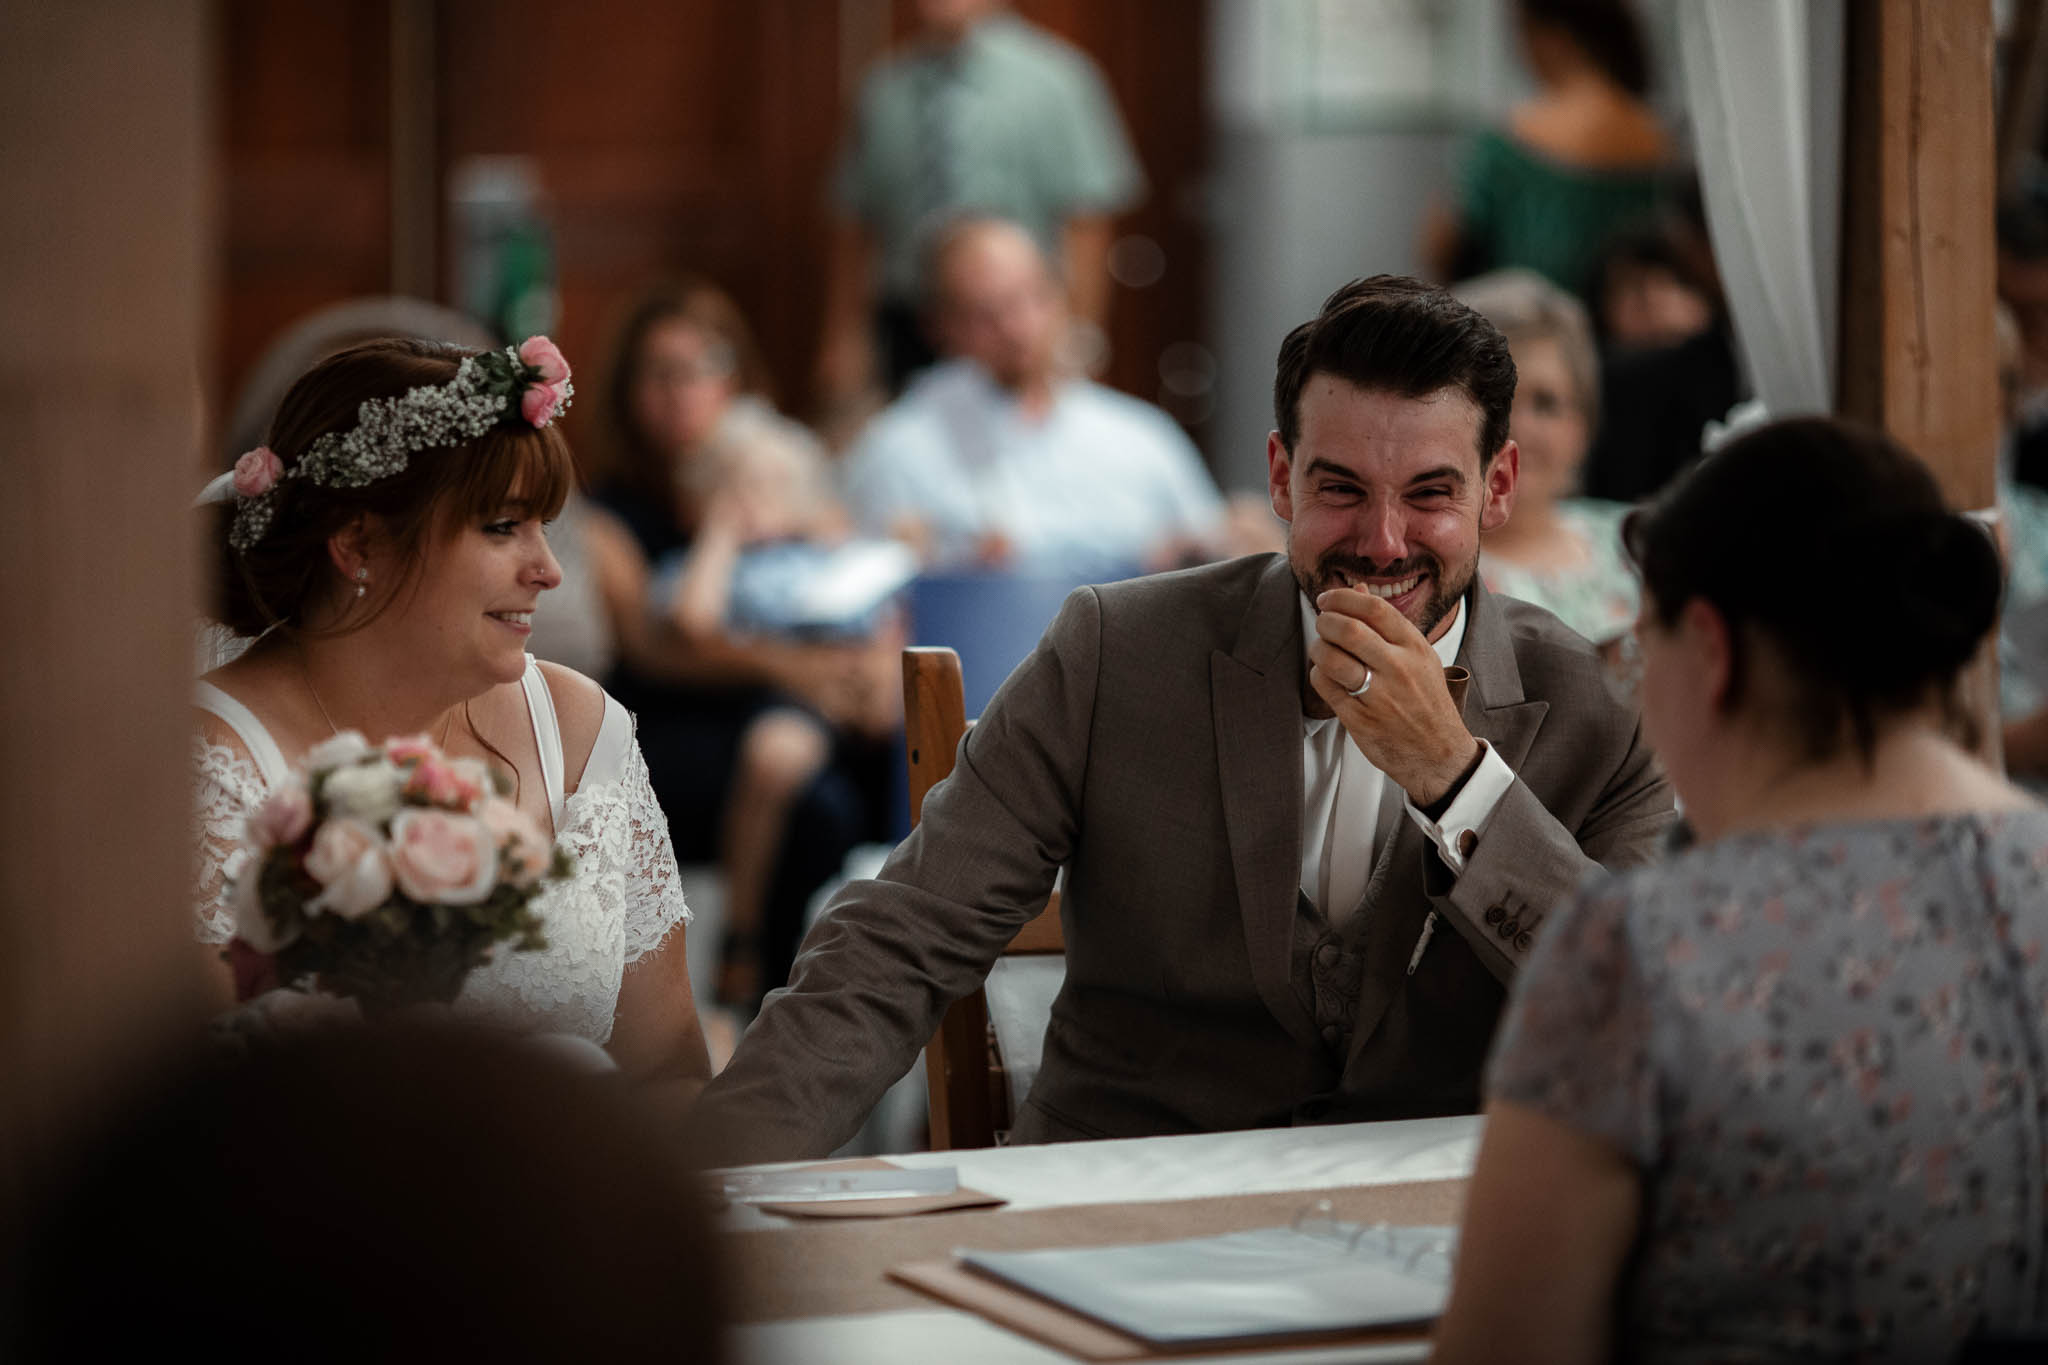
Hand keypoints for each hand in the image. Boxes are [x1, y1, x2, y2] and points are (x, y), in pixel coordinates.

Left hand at [1308, 587, 1479, 805]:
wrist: (1439, 754)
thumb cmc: (1426, 701)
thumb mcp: (1418, 656)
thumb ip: (1387, 624)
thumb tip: (1358, 589)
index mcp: (1415, 648)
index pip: (1375, 609)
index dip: (1344, 598)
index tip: (1329, 599)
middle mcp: (1399, 669)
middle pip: (1349, 630)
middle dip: (1325, 621)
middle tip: (1322, 623)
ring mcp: (1379, 696)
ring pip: (1332, 658)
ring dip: (1318, 648)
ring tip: (1322, 649)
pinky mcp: (1360, 720)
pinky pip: (1326, 687)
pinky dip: (1318, 675)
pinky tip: (1326, 675)